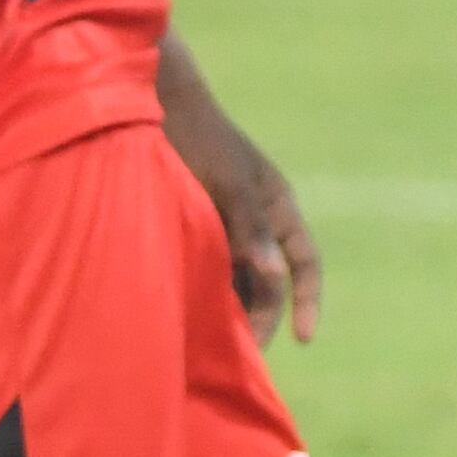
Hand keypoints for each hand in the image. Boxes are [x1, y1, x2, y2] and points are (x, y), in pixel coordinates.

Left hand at [164, 101, 324, 343]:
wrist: (147, 102)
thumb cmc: (196, 138)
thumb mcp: (228, 183)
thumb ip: (250, 229)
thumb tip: (274, 276)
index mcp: (277, 204)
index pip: (306, 261)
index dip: (308, 300)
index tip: (302, 338)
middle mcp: (255, 218)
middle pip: (268, 280)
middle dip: (261, 316)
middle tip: (242, 353)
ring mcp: (223, 222)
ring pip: (235, 278)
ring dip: (229, 307)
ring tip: (212, 342)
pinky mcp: (191, 225)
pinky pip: (206, 268)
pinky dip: (202, 290)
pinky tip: (186, 313)